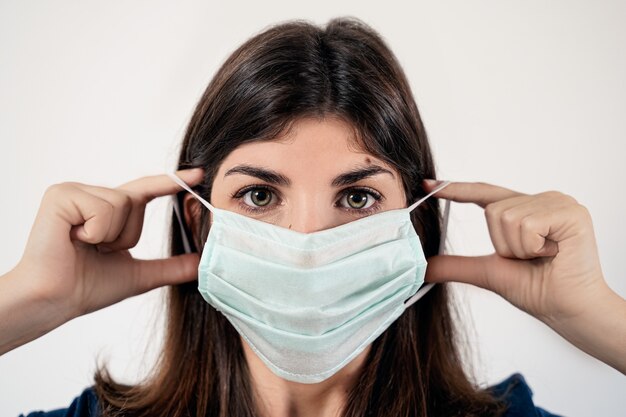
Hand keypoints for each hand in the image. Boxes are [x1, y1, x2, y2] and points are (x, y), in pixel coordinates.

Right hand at [11, 168, 203, 319]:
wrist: (55, 301)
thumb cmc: (87, 288)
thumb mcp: (139, 275)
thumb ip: (171, 267)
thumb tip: (201, 263)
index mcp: (107, 209)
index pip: (145, 191)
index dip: (171, 183)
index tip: (199, 174)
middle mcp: (91, 194)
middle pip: (137, 201)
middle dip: (126, 235)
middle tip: (98, 251)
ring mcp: (74, 191)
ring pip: (122, 203)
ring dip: (111, 235)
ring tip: (84, 246)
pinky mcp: (60, 195)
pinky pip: (103, 208)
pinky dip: (96, 232)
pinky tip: (73, 240)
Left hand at [422, 180, 625, 372]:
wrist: (566, 310)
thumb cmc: (536, 290)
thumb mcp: (487, 272)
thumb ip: (456, 265)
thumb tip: (423, 270)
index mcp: (524, 209)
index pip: (483, 194)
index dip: (455, 189)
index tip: (427, 184)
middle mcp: (541, 200)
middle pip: (494, 211)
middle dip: (504, 245)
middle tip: (530, 258)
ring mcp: (558, 202)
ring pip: (508, 217)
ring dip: (519, 248)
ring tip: (543, 256)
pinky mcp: (571, 212)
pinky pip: (528, 224)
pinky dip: (533, 247)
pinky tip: (554, 253)